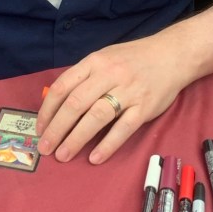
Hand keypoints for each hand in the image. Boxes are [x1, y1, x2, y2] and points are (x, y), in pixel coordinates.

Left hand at [36, 37, 186, 164]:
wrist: (172, 55)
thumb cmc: (133, 59)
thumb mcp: (105, 58)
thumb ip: (84, 77)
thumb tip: (57, 103)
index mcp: (94, 62)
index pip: (63, 86)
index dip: (48, 110)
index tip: (40, 128)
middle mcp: (109, 74)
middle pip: (76, 104)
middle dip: (57, 129)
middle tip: (45, 147)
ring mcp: (128, 91)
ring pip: (96, 116)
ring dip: (76, 138)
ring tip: (63, 155)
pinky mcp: (145, 107)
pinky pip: (123, 128)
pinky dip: (107, 144)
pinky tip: (95, 157)